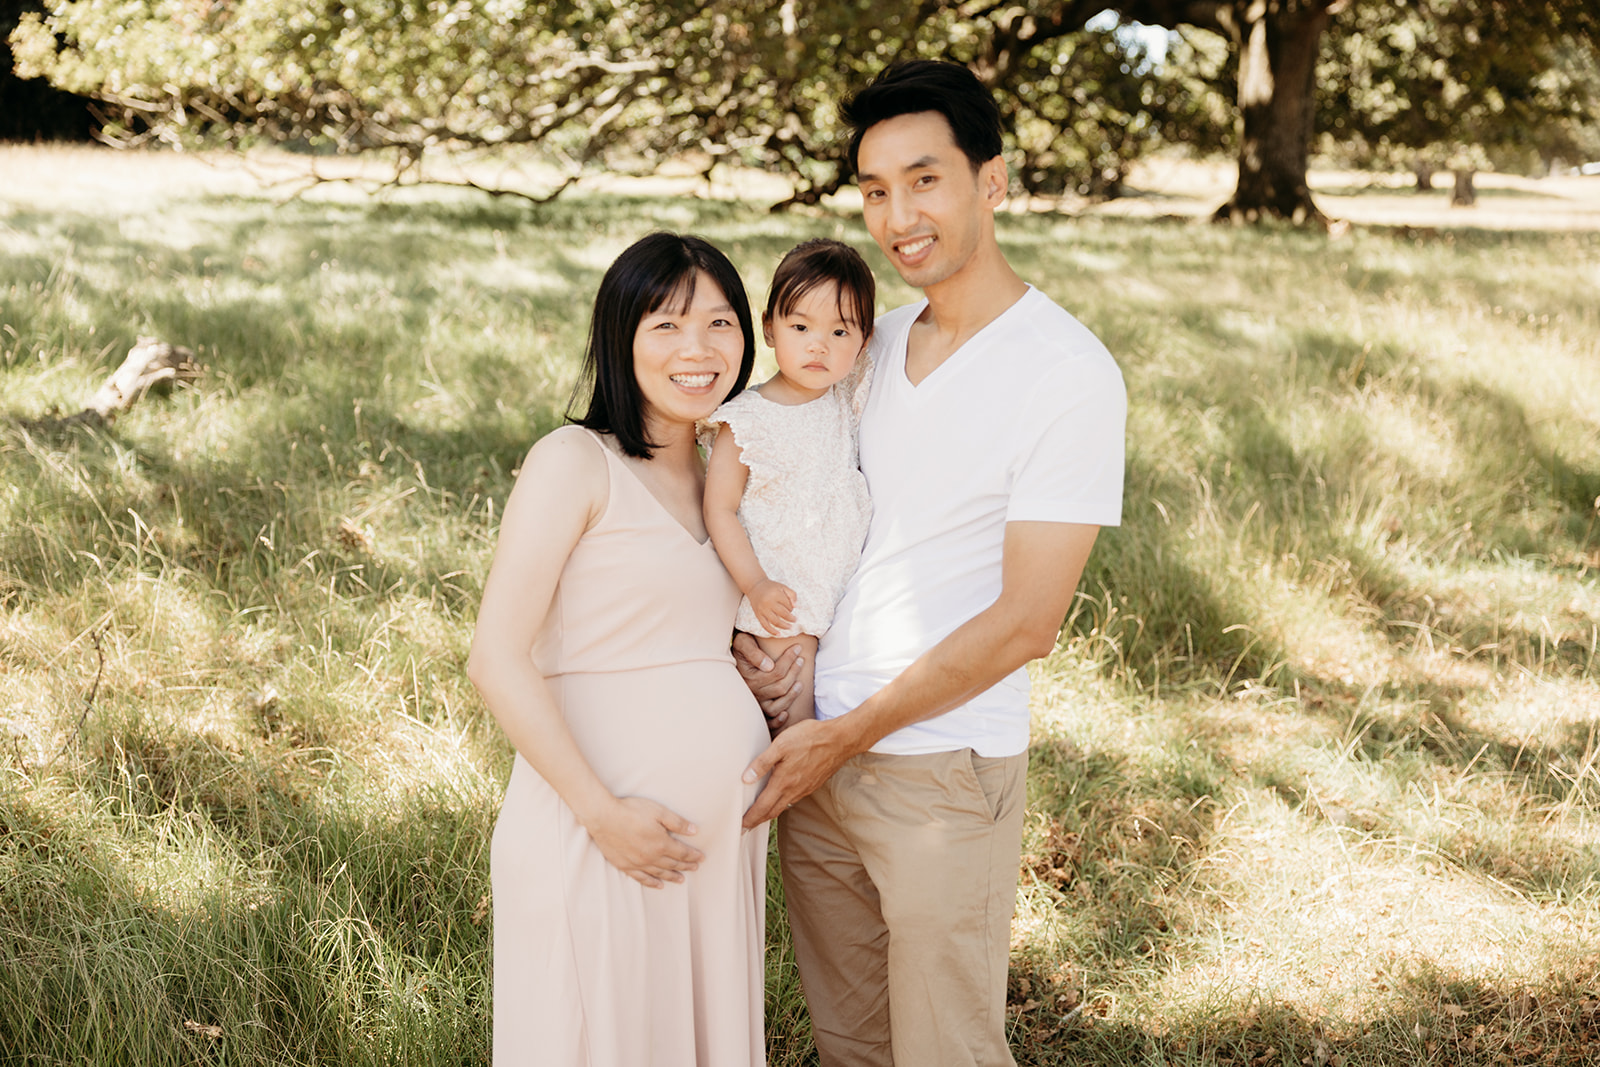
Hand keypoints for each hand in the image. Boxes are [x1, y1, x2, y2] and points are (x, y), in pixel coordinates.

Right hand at [582, 795, 703, 887]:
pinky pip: (642, 878)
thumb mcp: (658, 811)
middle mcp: (651, 857)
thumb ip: (677, 822)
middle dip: (685, 866)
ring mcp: (638, 863)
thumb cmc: (631, 810)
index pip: (682, 853)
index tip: (701, 858)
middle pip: (673, 864)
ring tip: (681, 879)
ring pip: (659, 873)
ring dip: (672, 876)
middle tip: (695, 868)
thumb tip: (694, 831)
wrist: (604, 817)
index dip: (693, 856)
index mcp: (661, 843)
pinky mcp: (625, 865)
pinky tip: (659, 885)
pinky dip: (652, 883)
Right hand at [731, 632, 803, 730]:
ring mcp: (755, 704)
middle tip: (801, 660)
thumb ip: (753, 652)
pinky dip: (778, 721)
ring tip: (800, 683)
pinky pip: (768, 722)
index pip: (776, 672)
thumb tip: (769, 666)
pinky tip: (786, 714)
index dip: (790, 659)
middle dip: (794, 672)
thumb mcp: (743, 642)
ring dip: (792, 695)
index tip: (797, 647)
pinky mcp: (757, 712)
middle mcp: (752, 693)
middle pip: (780, 687)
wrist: (730, 659)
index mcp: (749, 678)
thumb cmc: (740, 648)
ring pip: (777, 707)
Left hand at [740, 718, 852, 828]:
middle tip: (745, 826)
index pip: (763, 807)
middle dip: (757, 821)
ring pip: (783, 806)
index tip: (740, 826)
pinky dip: (782, 804)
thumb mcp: (781, 745)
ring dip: (770, 813)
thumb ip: (762, 763)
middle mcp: (794, 790)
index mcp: (783, 782)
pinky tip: (780, 798)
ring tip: (760, 814)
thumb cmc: (809, 738)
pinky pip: (794, 799)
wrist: (839, 740)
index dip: (750, 818)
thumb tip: (746, 779)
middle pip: (772, 812)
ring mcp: (805, 789)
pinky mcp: (812, 784)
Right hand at [747, 579, 796, 636]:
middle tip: (795, 620)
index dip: (792, 608)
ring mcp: (762, 610)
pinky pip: (765, 625)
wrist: (755, 586)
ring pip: (775, 621)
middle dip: (791, 619)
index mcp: (776, 594)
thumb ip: (792, 595)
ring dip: (784, 626)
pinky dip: (772, 631)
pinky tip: (779, 634)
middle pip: (783, 614)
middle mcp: (768, 602)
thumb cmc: (771, 587)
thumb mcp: (783, 587)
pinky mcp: (758, 615)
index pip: (788, 605)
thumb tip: (796, 606)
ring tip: (790, 627)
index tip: (792, 608)